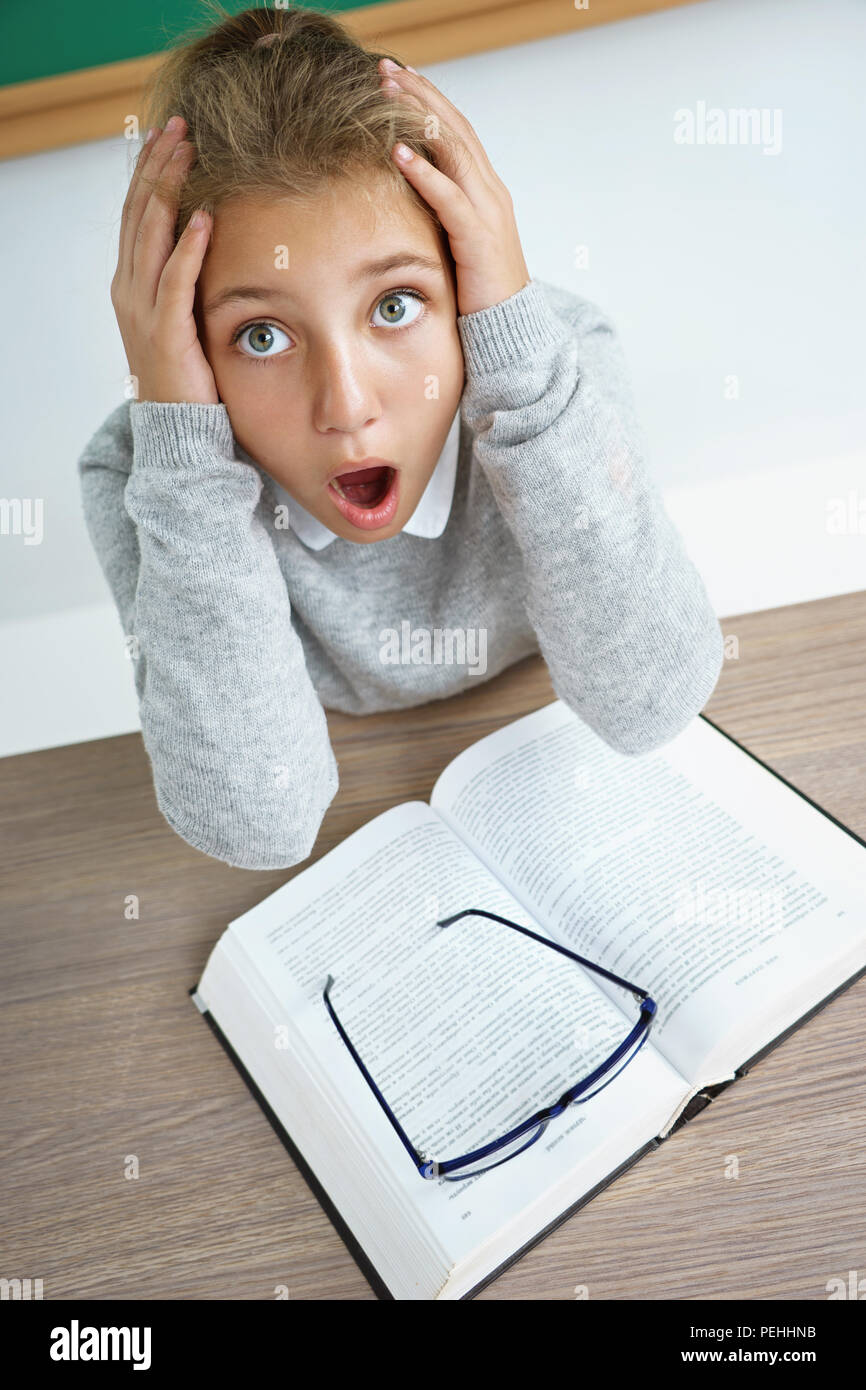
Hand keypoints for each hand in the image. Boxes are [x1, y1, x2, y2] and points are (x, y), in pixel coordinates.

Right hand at [111, 116, 218, 404]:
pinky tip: (204, 217)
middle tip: (180, 125)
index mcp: (131, 283)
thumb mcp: (180, 318)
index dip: (151, 171)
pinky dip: (188, 247)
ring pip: (152, 236)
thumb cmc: (186, 376)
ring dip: (170, 189)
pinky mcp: (165, 333)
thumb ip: (186, 283)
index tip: (170, 134)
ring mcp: (143, 309)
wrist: (175, 430)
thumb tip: (211, 246)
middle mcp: (129, 289)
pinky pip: (176, 281)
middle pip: (140, 212)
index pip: (138, 214)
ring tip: (188, 152)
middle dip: (159, 165)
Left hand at [377, 59, 530, 316]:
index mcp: (486, 189)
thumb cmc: (479, 290)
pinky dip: (424, 172)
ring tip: (388, 93)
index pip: (456, 130)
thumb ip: (439, 213)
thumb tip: (403, 197)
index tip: (397, 76)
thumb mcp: (456, 240)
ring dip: (419, 117)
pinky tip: (399, 152)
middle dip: (420, 93)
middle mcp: (490, 191)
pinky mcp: (479, 238)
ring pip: (454, 150)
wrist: (510, 329)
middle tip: (386, 68)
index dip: (428, 99)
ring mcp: (488, 212)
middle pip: (455, 127)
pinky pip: (449, 197)